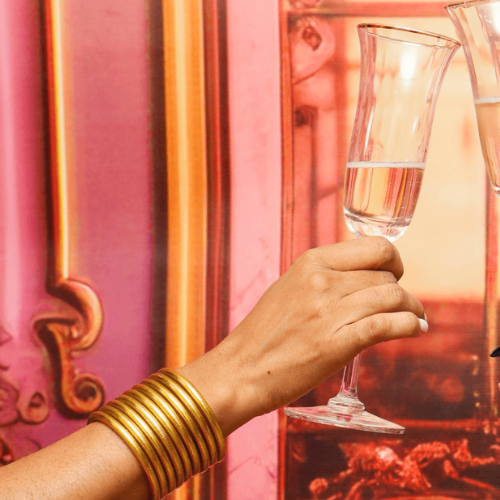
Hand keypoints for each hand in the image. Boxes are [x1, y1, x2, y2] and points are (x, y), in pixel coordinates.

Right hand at [178, 237, 425, 434]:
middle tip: (401, 305)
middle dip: (400, 291)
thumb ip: (324, 278)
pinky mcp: (336, 343)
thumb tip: (362, 278)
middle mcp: (321, 281)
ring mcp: (329, 312)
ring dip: (411, 308)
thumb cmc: (264, 332)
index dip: (393, 260)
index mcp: (311, 262)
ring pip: (392, 298)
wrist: (241, 369)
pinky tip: (414, 329)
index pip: (374, 247)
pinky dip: (409, 326)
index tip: (394, 274)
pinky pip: (388, 325)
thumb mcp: (290, 289)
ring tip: (414, 318)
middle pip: (385, 276)